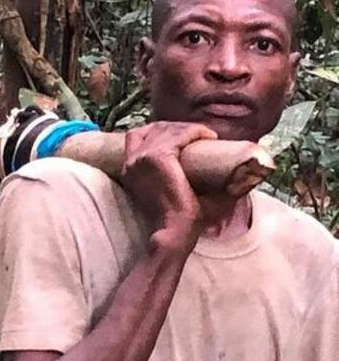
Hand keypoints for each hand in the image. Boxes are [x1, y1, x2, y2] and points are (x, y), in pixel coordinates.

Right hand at [122, 122, 217, 246]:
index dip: (159, 132)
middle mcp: (132, 161)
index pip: (136, 137)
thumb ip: (189, 181)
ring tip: (206, 136)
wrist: (174, 233)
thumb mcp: (176, 194)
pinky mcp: (158, 157)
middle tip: (198, 136)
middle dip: (176, 128)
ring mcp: (143, 158)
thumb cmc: (178, 221)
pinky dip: (195, 132)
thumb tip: (230, 173)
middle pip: (152, 128)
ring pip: (166, 128)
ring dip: (188, 129)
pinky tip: (209, 137)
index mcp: (130, 170)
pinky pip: (178, 135)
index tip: (181, 138)